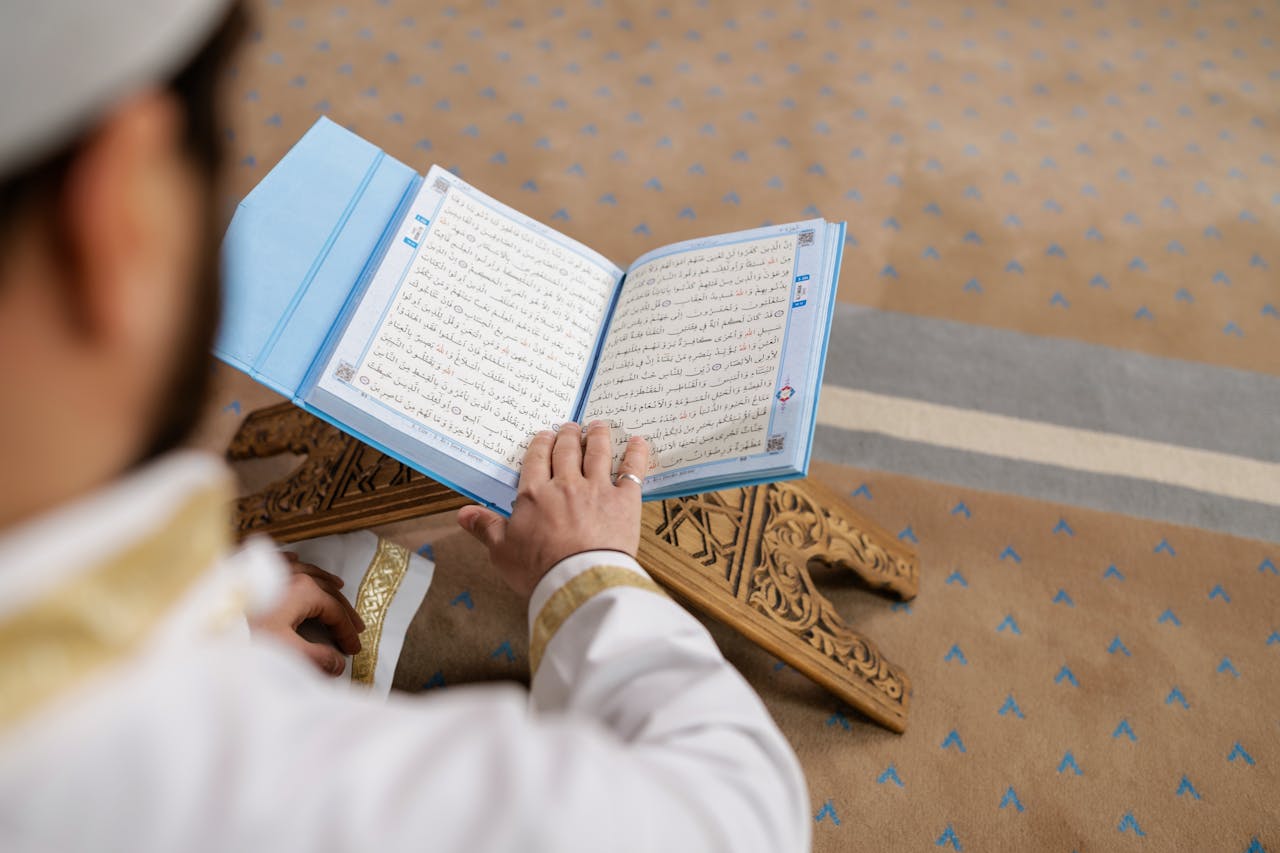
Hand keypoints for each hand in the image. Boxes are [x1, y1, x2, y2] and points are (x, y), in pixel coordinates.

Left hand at [249, 552, 365, 675]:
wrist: (202, 629)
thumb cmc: (245, 640)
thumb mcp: (287, 652)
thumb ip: (318, 658)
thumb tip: (338, 663)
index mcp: (304, 591)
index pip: (336, 611)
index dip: (347, 632)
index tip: (354, 650)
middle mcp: (292, 576)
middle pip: (327, 590)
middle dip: (343, 610)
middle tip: (357, 627)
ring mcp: (272, 572)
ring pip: (307, 571)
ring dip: (325, 582)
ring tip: (339, 586)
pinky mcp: (253, 573)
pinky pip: (281, 562)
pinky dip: (295, 564)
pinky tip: (296, 561)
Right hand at [457, 421, 648, 597]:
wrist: (577, 580)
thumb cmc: (538, 570)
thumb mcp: (502, 551)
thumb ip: (486, 527)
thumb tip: (462, 514)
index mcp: (534, 494)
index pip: (536, 459)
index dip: (541, 444)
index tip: (544, 436)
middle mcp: (565, 484)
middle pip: (566, 451)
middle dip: (568, 435)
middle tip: (570, 427)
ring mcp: (597, 489)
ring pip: (597, 452)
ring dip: (598, 436)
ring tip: (598, 426)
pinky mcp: (624, 501)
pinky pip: (631, 470)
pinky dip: (636, 454)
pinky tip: (639, 442)